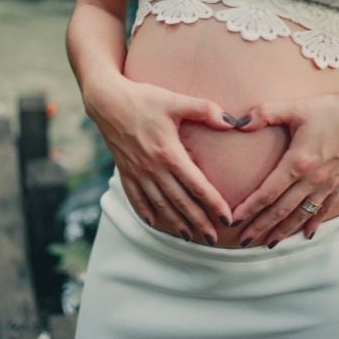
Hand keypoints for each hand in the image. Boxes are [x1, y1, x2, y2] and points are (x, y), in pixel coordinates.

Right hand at [83, 72, 237, 243]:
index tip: (227, 219)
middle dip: (199, 222)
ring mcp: (137, 172)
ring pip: (160, 204)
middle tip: (214, 239)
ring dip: (175, 223)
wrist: (106, 101)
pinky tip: (153, 223)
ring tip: (190, 237)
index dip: (213, 204)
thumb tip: (232, 122)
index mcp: (169, 153)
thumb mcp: (175, 100)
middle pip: (180, 202)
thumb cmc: (143, 99)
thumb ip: (204, 110)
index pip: (197, 185)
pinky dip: (145, 211)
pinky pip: (135, 197)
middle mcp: (153, 168)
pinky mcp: (125, 170)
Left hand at [231, 92, 338, 247]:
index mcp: (298, 162)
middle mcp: (312, 179)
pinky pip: (324, 209)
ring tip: (268, 243)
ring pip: (301, 214)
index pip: (268, 192)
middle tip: (243, 241)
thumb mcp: (295, 108)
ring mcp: (327, 184)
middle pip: (281, 210)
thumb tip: (237, 123)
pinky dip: (313, 222)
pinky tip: (305, 235)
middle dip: (261, 227)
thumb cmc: (331, 110)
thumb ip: (264, 113)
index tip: (233, 220)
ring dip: (283, 231)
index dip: (249, 208)